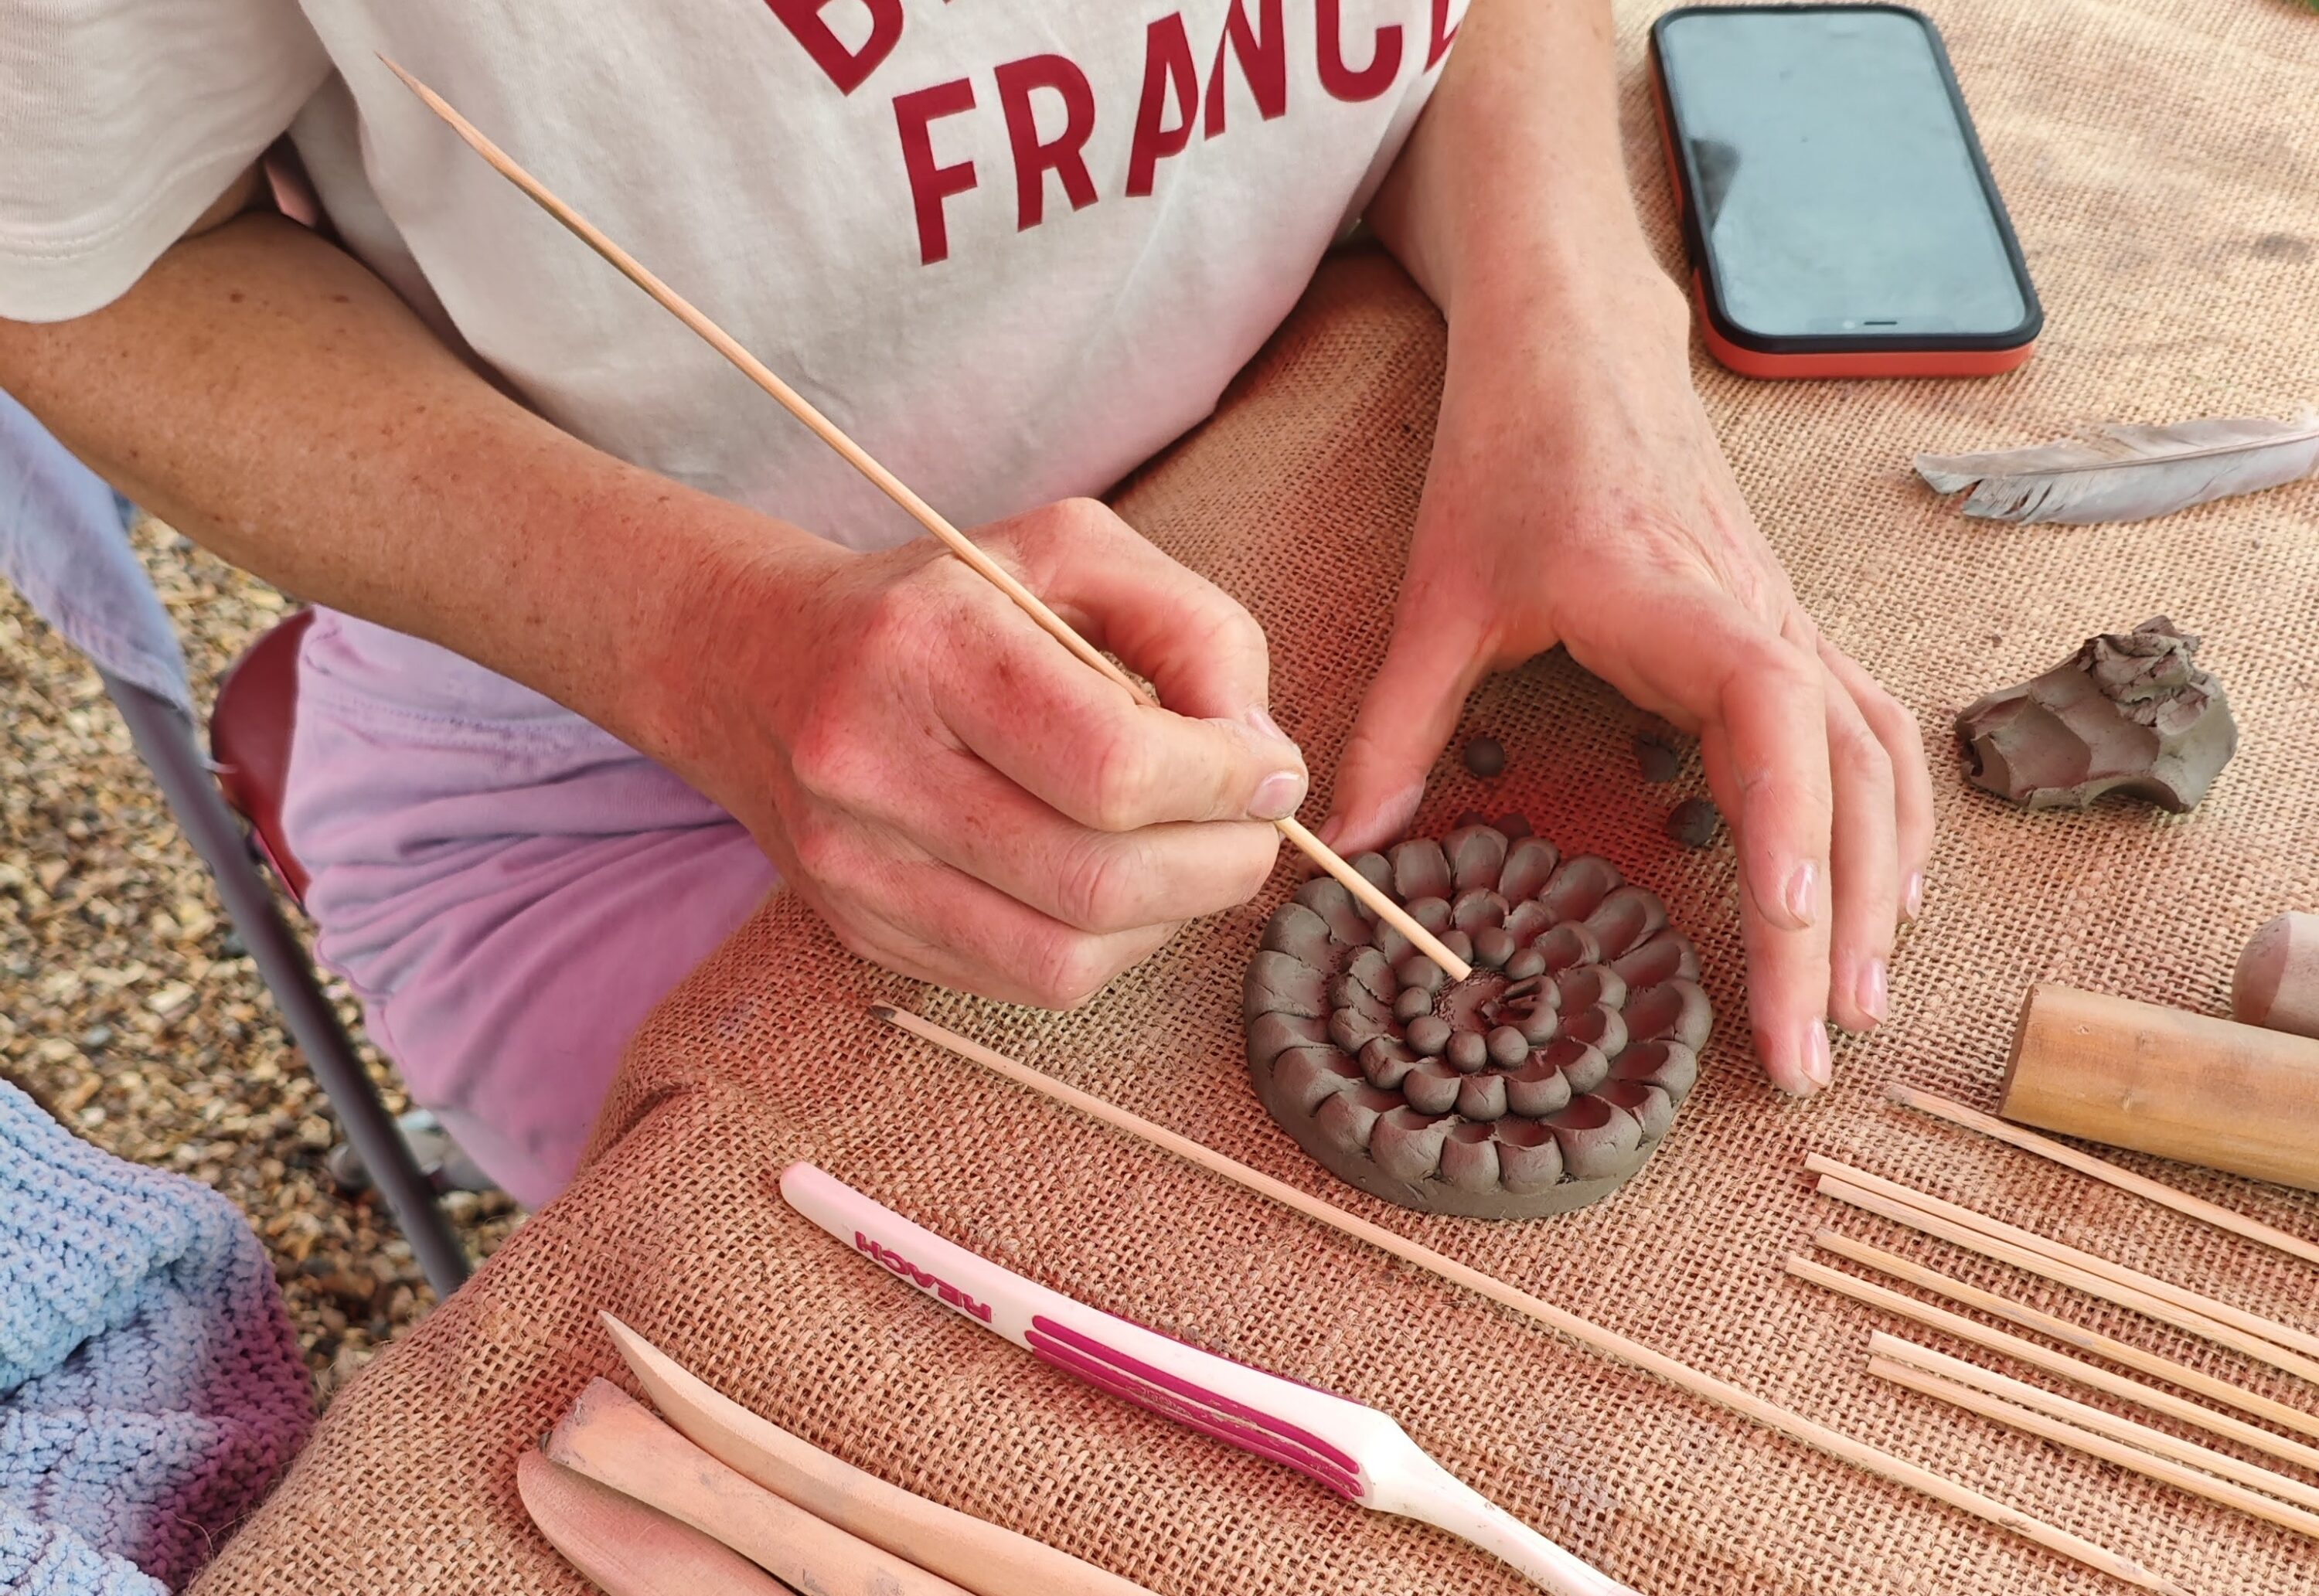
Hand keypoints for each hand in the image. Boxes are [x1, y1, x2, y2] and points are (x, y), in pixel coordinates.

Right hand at [655, 498, 1306, 1006]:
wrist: (758, 662)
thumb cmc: (946, 600)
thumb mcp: (1071, 554)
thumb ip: (1191, 625)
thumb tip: (1263, 753)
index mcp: (925, 646)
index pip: (1113, 765)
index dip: (1225, 783)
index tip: (1272, 769)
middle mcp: (870, 765)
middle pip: (1097, 878)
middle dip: (1219, 864)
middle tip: (1257, 828)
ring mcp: (854, 866)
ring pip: (1065, 957)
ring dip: (1171, 919)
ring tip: (1195, 857)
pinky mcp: (860, 930)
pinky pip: (1025, 983)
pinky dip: (1108, 948)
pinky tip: (1122, 887)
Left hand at [1323, 273, 1932, 1093]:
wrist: (1575, 344)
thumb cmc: (1508, 457)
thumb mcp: (1435, 593)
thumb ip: (1396, 721)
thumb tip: (1352, 847)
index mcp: (1673, 598)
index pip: (1771, 710)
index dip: (1790, 818)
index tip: (1786, 926)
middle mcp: (1754, 611)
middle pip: (1839, 769)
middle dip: (1835, 916)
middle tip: (1811, 1048)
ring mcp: (1784, 617)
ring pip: (1872, 758)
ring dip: (1878, 881)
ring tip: (1857, 1002)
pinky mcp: (1787, 625)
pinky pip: (1869, 731)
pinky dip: (1888, 819)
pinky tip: (1884, 892)